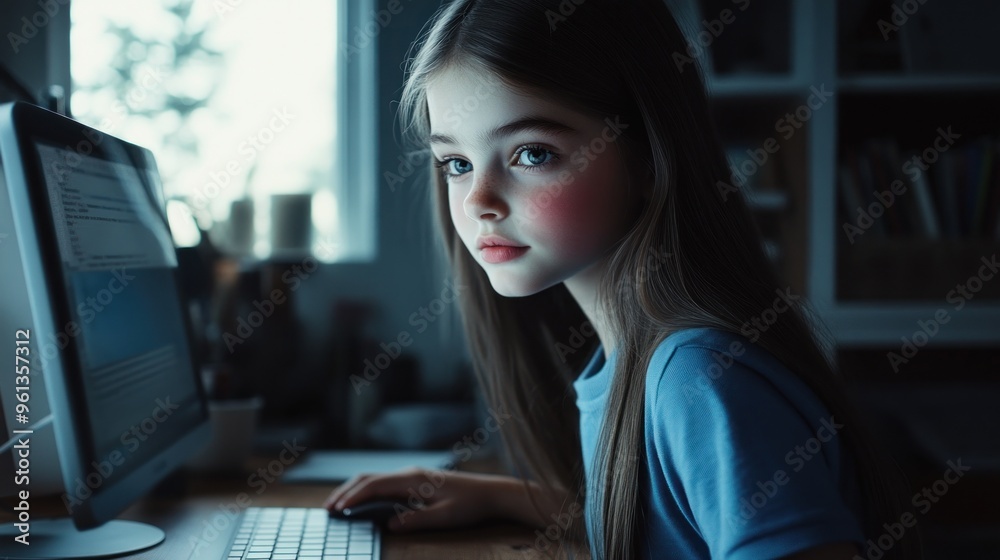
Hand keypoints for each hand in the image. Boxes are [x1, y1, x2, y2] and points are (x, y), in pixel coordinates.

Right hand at [323, 468, 511, 530]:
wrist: (490, 493)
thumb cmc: (470, 505)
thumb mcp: (444, 517)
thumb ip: (416, 520)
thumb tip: (389, 524)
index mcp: (413, 479)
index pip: (374, 485)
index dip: (353, 497)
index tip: (337, 510)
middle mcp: (409, 473)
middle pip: (369, 478)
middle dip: (346, 491)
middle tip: (327, 509)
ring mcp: (412, 475)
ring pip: (375, 479)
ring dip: (354, 490)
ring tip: (338, 505)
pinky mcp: (415, 481)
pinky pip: (384, 483)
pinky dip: (367, 491)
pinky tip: (362, 502)